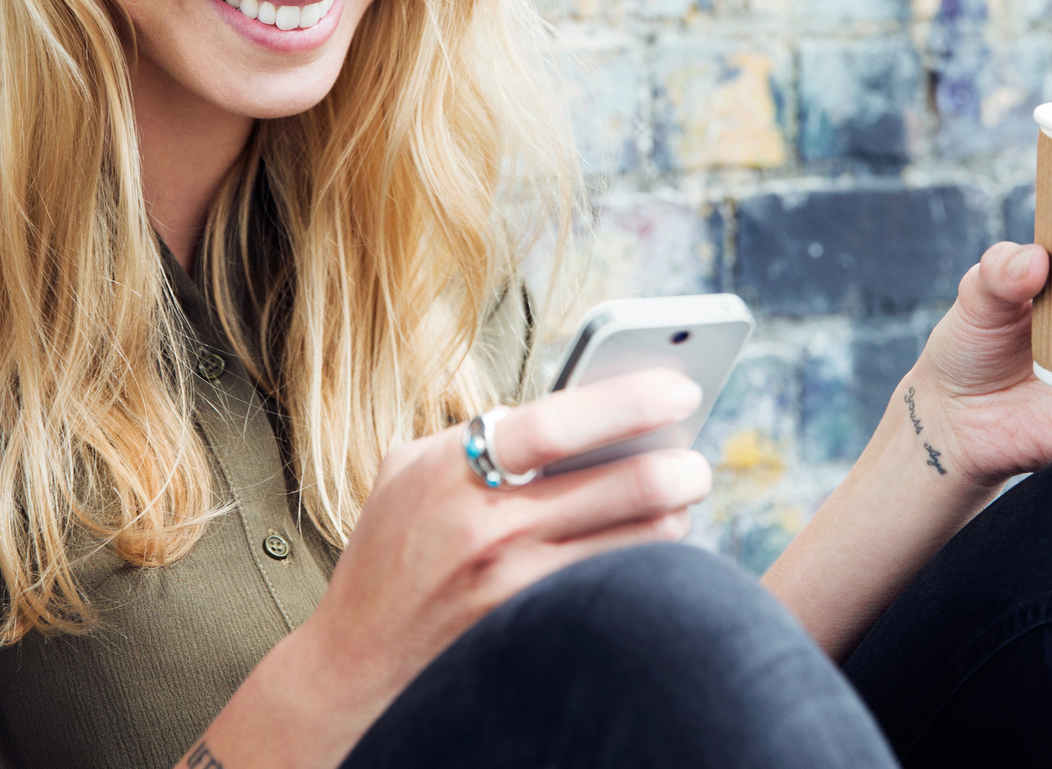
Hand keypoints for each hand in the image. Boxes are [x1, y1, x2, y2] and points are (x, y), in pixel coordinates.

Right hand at [192, 370, 712, 768]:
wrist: (356, 663)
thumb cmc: (393, 549)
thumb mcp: (415, 470)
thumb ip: (483, 435)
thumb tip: (581, 408)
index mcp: (454, 469)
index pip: (559, 422)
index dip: (631, 400)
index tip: (682, 389)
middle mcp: (490, 528)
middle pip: (624, 485)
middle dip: (681, 466)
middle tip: (695, 460)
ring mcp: (516, 587)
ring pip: (638, 542)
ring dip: (673, 517)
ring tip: (677, 502)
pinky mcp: (536, 632)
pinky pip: (618, 588)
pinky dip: (645, 567)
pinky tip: (650, 551)